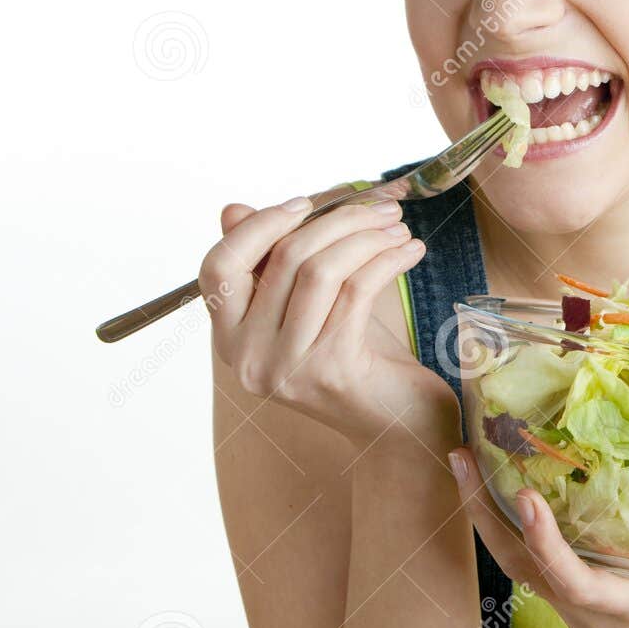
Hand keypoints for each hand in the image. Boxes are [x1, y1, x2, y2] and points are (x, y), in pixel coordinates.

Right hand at [199, 195, 450, 441]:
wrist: (399, 424)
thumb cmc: (356, 358)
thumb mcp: (311, 305)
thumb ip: (272, 262)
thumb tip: (233, 209)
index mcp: (231, 339)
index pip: (218, 268)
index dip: (259, 226)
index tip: (307, 203)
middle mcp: (247, 359)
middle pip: (282, 259)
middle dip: (338, 220)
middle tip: (381, 208)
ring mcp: (286, 369)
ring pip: (319, 271)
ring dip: (367, 237)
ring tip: (398, 228)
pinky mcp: (330, 370)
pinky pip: (355, 291)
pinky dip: (387, 260)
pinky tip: (410, 251)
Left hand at [449, 448, 628, 627]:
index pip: (569, 577)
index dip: (540, 539)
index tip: (520, 495)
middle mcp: (591, 617)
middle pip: (517, 566)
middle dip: (480, 510)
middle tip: (455, 454)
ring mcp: (578, 623)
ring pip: (517, 571)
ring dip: (487, 521)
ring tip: (465, 466)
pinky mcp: (579, 625)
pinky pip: (533, 579)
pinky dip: (514, 541)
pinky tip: (509, 508)